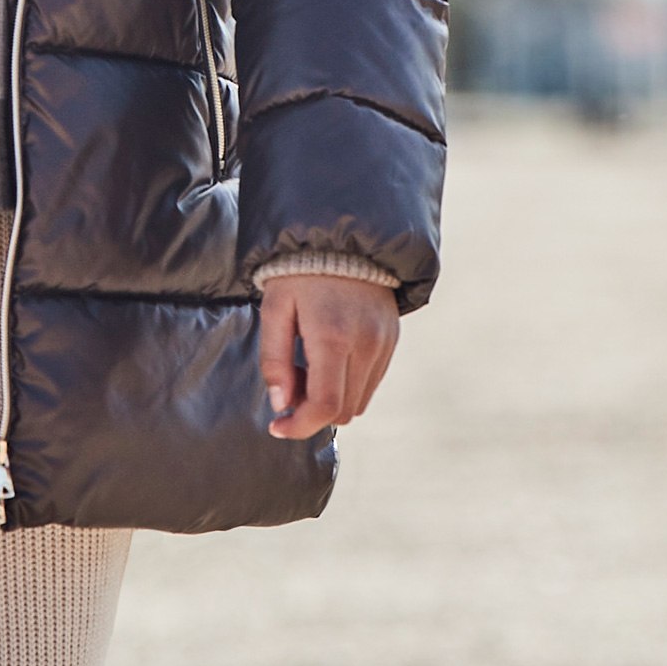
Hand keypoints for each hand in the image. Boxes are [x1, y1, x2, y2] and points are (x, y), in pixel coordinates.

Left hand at [259, 274, 398, 439]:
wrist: (342, 239)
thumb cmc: (299, 272)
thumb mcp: (275, 308)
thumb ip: (274, 359)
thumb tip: (281, 404)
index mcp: (332, 336)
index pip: (325, 406)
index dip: (300, 426)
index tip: (278, 426)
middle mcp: (366, 344)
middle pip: (343, 410)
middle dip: (312, 411)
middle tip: (290, 385)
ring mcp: (384, 343)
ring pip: (359, 401)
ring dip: (332, 399)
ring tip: (308, 366)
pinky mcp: (392, 340)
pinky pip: (371, 381)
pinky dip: (348, 384)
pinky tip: (330, 358)